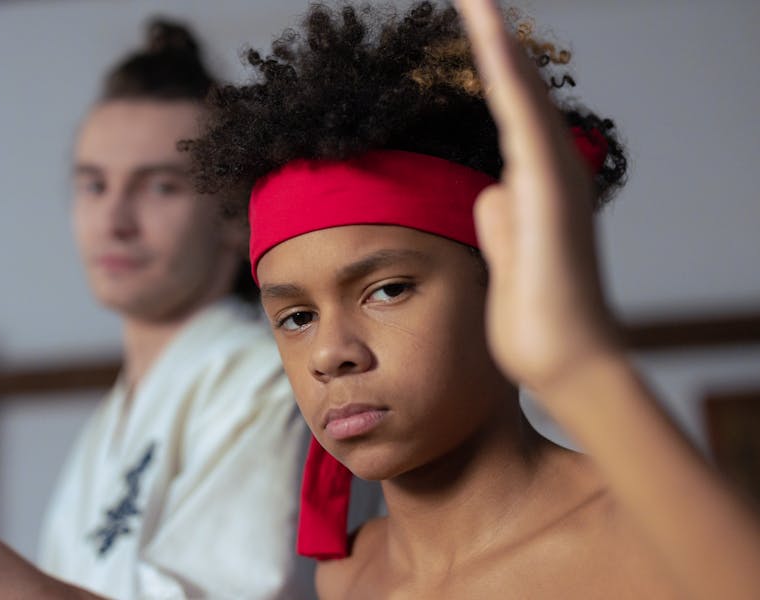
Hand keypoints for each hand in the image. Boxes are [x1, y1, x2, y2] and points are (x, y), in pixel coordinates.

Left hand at [455, 0, 622, 395]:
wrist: (567, 359)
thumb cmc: (536, 320)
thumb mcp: (506, 259)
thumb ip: (501, 221)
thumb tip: (492, 192)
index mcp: (536, 187)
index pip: (509, 118)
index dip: (493, 75)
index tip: (471, 34)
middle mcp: (551, 173)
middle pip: (518, 95)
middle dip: (495, 45)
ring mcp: (553, 177)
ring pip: (521, 94)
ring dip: (496, 42)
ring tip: (474, 0)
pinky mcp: (547, 187)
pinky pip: (521, 116)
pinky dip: (505, 72)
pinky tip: (487, 34)